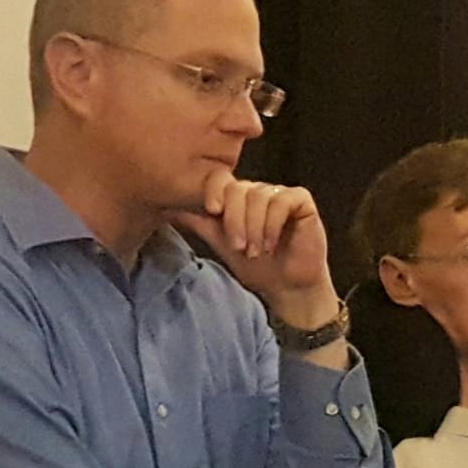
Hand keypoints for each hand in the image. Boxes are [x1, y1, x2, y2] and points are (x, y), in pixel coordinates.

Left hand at [172, 170, 331, 302]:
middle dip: (235, 220)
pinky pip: (282, 201)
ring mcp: (280, 194)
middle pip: (239, 188)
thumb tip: (166, 207)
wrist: (287, 287)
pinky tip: (271, 243)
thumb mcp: (220, 242)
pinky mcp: (301, 201)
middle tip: (239, 247)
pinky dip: (273, 224)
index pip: (221, 180)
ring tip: (256, 251)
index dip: (214, 190)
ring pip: (259, 196)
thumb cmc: (257, 267)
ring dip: (255, 227)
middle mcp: (259, 192)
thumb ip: (198, 222)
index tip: (212, 210)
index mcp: (239, 198)